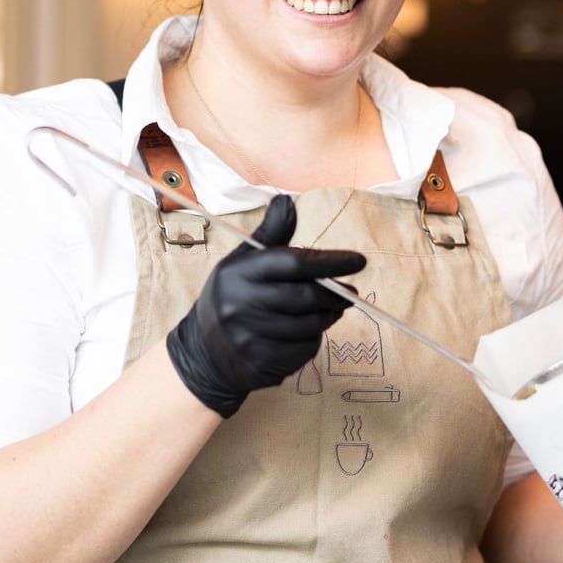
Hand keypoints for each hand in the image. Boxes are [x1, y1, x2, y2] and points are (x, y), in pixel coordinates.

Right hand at [167, 193, 365, 417]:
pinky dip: (314, 339)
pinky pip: (305, 349)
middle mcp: (240, 304)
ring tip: (329, 310)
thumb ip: (270, 235)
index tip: (358, 261)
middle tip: (348, 293)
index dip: (330, 261)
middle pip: (306, 296)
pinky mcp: (261, 362)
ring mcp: (249, 337)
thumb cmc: (232, 296)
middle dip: (334, 294)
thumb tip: (286, 200)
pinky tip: (305, 332)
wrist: (203, 352)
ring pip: (310, 325)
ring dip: (327, 316)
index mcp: (238, 272)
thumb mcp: (243, 262)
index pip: (292, 262)